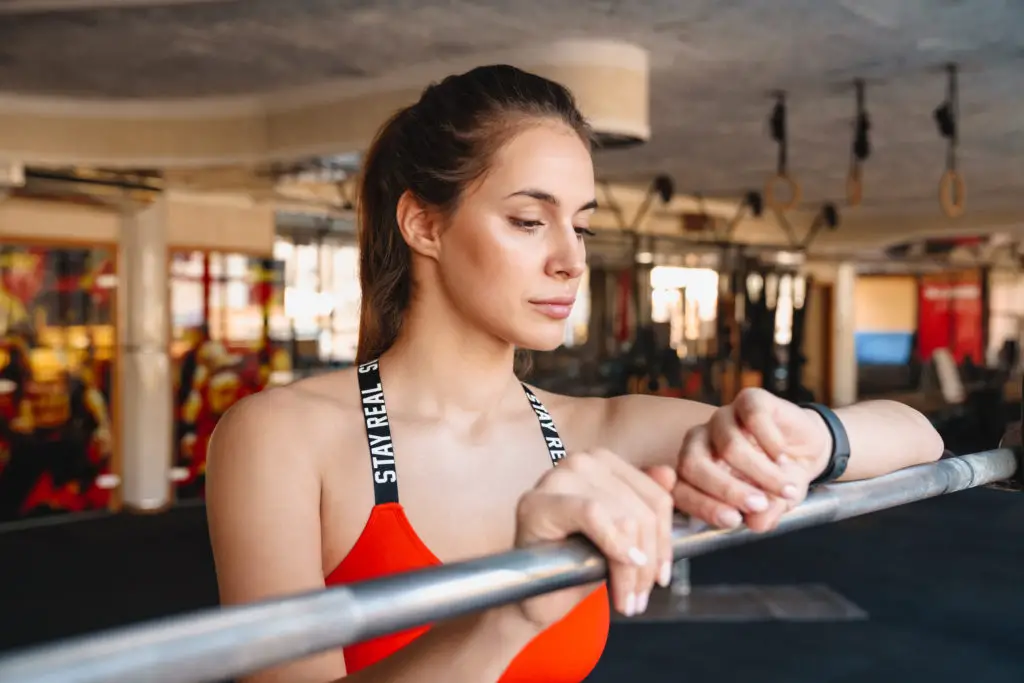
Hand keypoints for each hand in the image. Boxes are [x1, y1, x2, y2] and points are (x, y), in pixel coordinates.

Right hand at [513, 449, 676, 627]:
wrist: (533, 596)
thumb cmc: (575, 564)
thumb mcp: (621, 537)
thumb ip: (643, 505)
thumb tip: (669, 476)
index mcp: (602, 463)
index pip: (655, 496)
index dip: (665, 539)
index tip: (662, 575)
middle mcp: (579, 461)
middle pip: (641, 511)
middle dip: (648, 562)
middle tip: (642, 597)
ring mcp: (555, 478)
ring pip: (623, 518)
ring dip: (631, 569)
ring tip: (627, 599)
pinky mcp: (537, 502)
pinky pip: (592, 514)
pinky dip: (613, 545)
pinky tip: (618, 571)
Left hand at [674, 388, 832, 532]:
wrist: (807, 449)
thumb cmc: (777, 479)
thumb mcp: (773, 504)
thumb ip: (762, 514)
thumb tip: (756, 523)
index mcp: (695, 470)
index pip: (680, 488)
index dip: (701, 505)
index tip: (732, 520)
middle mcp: (701, 441)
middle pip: (694, 463)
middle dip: (727, 490)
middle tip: (757, 505)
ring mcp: (723, 417)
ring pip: (729, 445)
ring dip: (762, 472)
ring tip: (786, 489)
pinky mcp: (748, 399)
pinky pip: (753, 418)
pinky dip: (771, 443)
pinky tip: (784, 457)